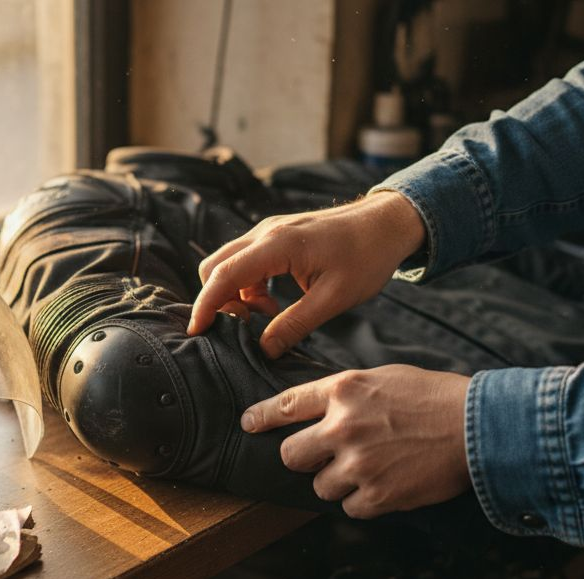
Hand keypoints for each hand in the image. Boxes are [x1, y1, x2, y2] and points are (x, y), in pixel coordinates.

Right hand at [188, 191, 424, 357]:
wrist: (387, 224)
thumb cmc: (366, 257)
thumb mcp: (333, 299)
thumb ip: (294, 325)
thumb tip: (264, 350)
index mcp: (277, 245)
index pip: (224, 275)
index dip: (206, 305)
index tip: (197, 332)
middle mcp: (265, 232)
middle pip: (215, 267)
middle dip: (217, 301)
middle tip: (243, 329)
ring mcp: (268, 231)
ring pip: (228, 264)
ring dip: (235, 295)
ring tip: (266, 318)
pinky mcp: (276, 236)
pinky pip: (245, 263)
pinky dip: (248, 287)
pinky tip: (273, 305)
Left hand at [242, 365, 471, 517]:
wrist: (476, 427)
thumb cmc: (433, 397)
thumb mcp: (382, 378)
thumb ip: (345, 393)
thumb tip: (315, 411)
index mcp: (343, 391)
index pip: (285, 405)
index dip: (261, 417)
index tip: (248, 424)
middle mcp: (343, 427)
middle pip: (291, 455)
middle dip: (303, 458)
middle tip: (323, 457)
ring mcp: (358, 464)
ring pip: (319, 487)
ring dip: (338, 482)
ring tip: (370, 468)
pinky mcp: (377, 495)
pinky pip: (349, 508)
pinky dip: (364, 501)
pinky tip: (386, 484)